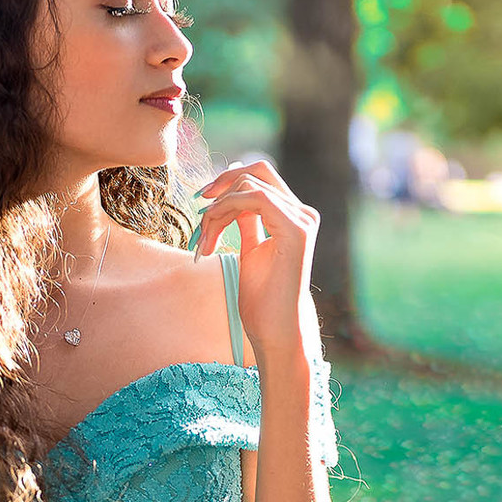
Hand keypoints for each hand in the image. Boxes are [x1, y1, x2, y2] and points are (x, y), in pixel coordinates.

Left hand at [195, 158, 319, 356]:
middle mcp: (302, 214)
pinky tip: (213, 235)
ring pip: (250, 186)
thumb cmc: (262, 299)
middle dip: (222, 184)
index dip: (228, 182)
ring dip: (217, 209)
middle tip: (199, 204)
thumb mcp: (250, 251)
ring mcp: (302, 220)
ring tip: (205, 240)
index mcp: (293, 217)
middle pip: (258, 171)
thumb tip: (233, 196)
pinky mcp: (296, 230)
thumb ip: (247, 222)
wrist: (275, 330)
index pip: (260, 178)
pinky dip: (226, 210)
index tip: (202, 202)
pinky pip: (255, 199)